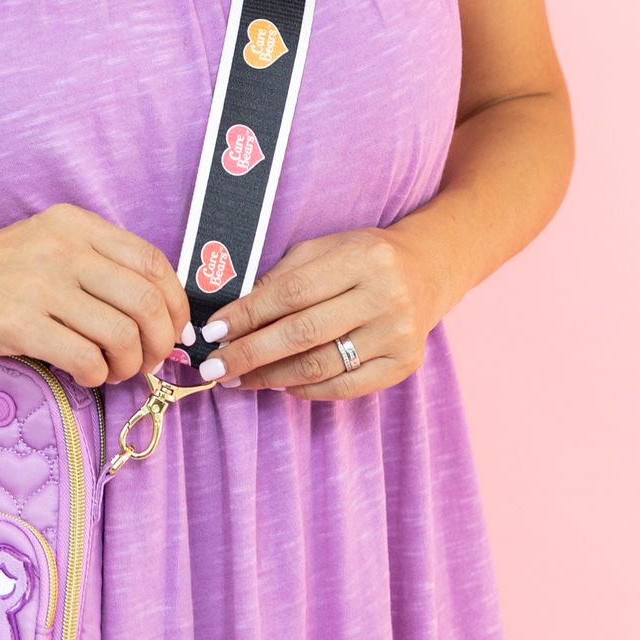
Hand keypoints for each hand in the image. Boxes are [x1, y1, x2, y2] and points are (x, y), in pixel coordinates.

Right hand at [0, 204, 188, 388]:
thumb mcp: (50, 245)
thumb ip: (99, 267)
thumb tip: (161, 315)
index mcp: (76, 225)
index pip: (152, 262)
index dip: (175, 303)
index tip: (174, 330)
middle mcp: (62, 248)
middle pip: (144, 301)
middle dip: (160, 341)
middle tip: (150, 360)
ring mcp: (39, 285)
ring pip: (121, 335)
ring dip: (129, 364)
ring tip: (114, 370)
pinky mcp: (19, 324)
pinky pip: (85, 359)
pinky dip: (96, 376)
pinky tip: (85, 375)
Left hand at [190, 225, 454, 398]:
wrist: (426, 272)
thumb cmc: (362, 258)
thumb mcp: (324, 249)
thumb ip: (282, 277)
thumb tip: (233, 315)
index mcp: (362, 259)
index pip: (292, 292)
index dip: (248, 314)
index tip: (213, 331)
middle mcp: (385, 297)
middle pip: (303, 334)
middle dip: (250, 353)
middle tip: (215, 367)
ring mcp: (398, 334)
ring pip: (320, 366)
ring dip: (270, 377)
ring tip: (239, 378)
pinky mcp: (404, 364)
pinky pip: (344, 387)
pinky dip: (306, 390)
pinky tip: (279, 384)